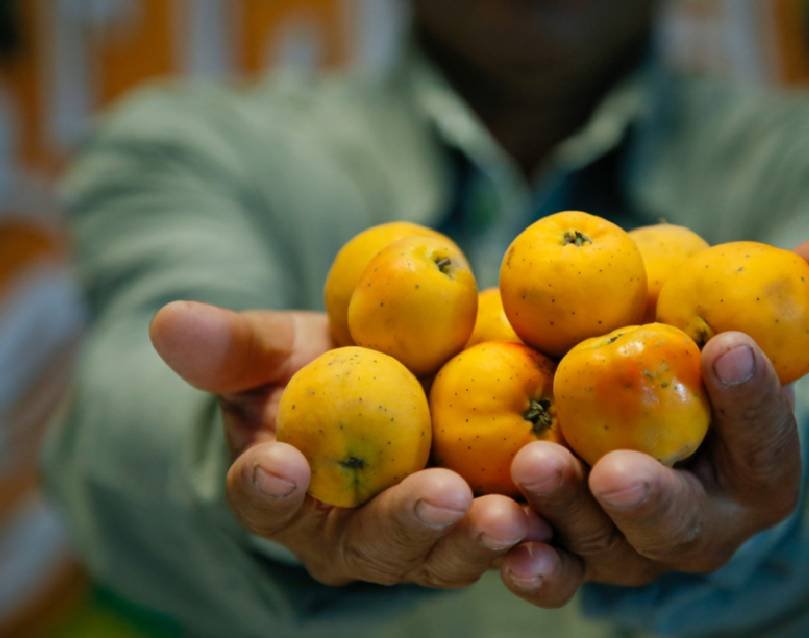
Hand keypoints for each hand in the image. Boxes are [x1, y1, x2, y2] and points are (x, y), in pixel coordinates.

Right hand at [150, 301, 547, 587]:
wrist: (391, 379)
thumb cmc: (322, 366)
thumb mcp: (279, 348)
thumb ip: (234, 345)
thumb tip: (166, 321)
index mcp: (291, 494)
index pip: (266, 498)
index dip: (267, 486)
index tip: (278, 459)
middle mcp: (355, 535)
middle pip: (374, 544)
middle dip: (408, 525)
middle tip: (443, 499)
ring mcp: (426, 539)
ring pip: (450, 554)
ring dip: (484, 541)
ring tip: (517, 515)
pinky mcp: (487, 525)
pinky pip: (518, 540)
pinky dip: (546, 536)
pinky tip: (574, 509)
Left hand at [500, 233, 808, 606]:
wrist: (624, 413)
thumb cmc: (689, 364)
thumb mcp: (729, 324)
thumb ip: (787, 294)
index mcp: (758, 473)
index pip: (766, 440)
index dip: (755, 398)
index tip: (728, 345)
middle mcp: (700, 528)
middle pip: (680, 523)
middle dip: (649, 497)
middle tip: (614, 467)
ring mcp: (633, 551)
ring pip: (605, 549)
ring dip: (567, 515)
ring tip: (534, 468)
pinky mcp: (573, 557)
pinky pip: (554, 571)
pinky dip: (531, 562)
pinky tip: (501, 536)